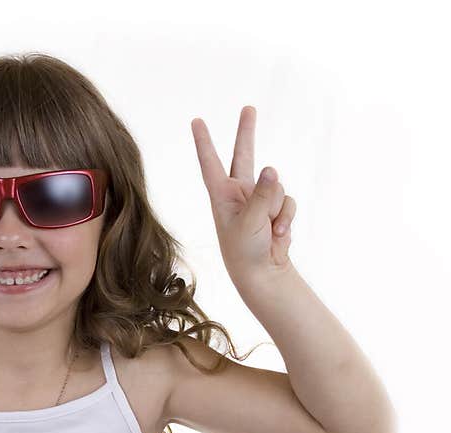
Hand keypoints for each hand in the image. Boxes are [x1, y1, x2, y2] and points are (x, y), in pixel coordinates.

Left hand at [191, 106, 296, 286]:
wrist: (262, 272)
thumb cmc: (244, 250)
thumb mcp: (250, 222)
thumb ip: (262, 195)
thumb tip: (271, 168)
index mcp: (221, 195)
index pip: (211, 162)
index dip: (204, 141)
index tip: (196, 120)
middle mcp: (239, 192)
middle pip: (244, 154)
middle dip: (247, 131)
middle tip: (248, 108)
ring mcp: (259, 198)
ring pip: (276, 185)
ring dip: (276, 208)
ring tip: (266, 229)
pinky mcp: (276, 207)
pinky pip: (288, 201)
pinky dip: (286, 217)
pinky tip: (277, 234)